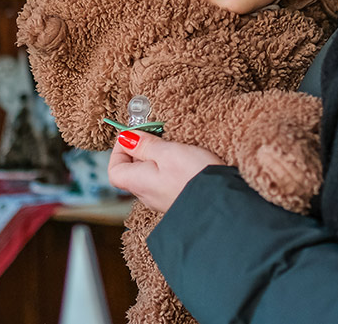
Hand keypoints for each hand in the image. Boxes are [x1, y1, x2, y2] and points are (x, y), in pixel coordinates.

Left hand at [108, 131, 225, 213]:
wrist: (222, 204)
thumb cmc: (194, 178)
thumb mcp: (168, 152)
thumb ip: (145, 145)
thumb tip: (126, 138)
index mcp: (139, 183)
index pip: (115, 169)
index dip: (119, 150)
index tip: (133, 134)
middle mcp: (147, 195)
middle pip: (132, 171)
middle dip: (140, 150)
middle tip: (156, 135)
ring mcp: (163, 199)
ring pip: (150, 175)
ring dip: (157, 158)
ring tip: (173, 146)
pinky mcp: (178, 198)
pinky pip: (165, 181)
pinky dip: (170, 167)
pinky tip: (185, 161)